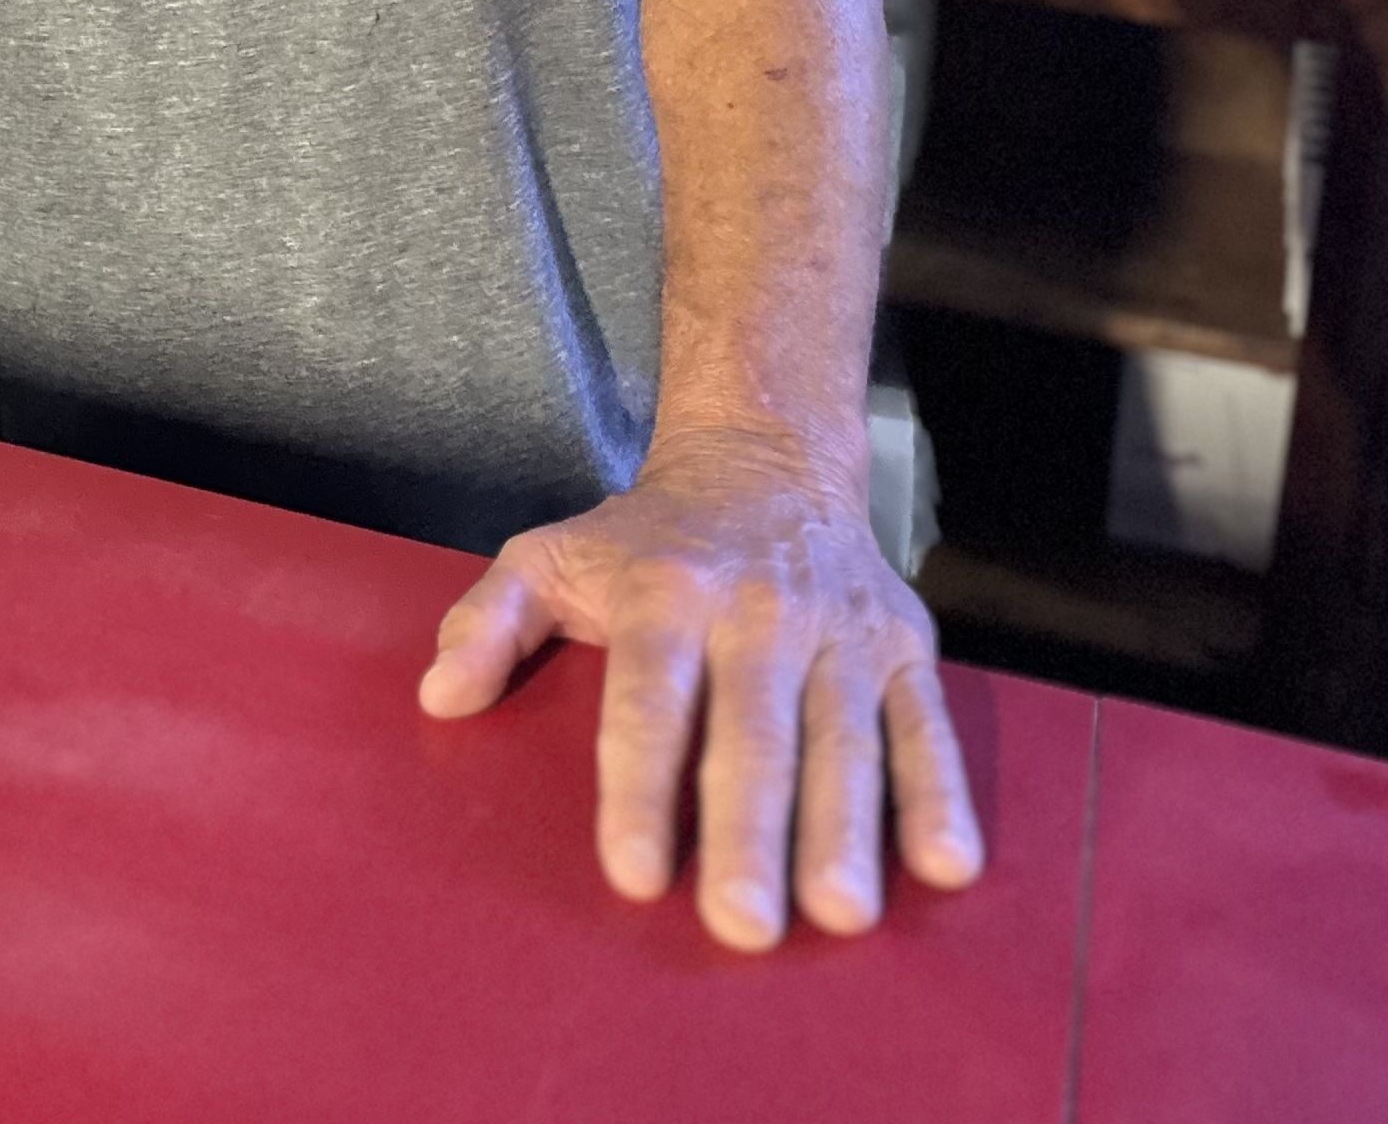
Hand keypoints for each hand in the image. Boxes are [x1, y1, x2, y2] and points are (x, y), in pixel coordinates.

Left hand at [418, 432, 983, 950]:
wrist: (767, 461)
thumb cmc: (645, 538)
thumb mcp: (551, 553)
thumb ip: (489, 620)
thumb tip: (439, 696)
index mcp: (666, 593)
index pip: (649, 701)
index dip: (640, 788)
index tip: (635, 876)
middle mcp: (758, 613)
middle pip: (753, 734)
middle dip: (750, 833)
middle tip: (744, 927)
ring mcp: (838, 632)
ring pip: (845, 739)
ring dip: (846, 831)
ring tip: (840, 916)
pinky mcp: (905, 647)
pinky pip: (927, 725)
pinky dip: (941, 793)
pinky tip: (948, 865)